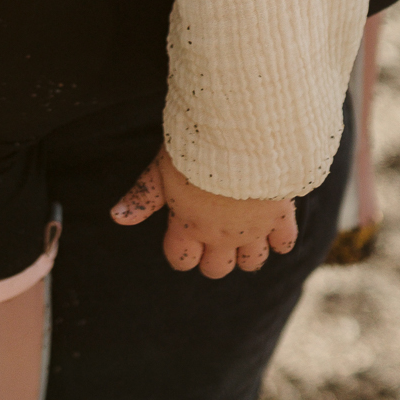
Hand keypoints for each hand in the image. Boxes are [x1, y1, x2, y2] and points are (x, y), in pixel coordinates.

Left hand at [111, 145, 297, 278]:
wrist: (240, 131)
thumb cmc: (194, 146)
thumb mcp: (161, 168)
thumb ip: (143, 196)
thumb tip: (116, 218)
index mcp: (188, 225)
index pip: (181, 260)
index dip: (181, 252)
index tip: (183, 236)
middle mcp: (220, 235)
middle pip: (216, 269)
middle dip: (213, 256)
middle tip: (214, 231)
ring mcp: (252, 230)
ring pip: (252, 262)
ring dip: (247, 251)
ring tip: (244, 227)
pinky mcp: (279, 217)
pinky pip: (284, 243)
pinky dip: (279, 237)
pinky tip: (272, 219)